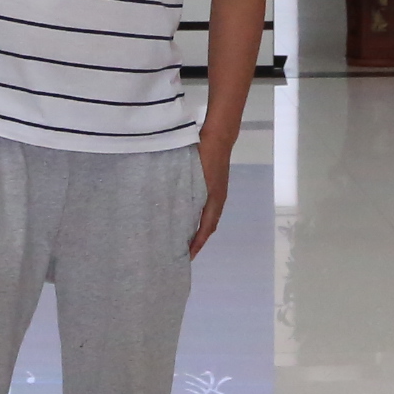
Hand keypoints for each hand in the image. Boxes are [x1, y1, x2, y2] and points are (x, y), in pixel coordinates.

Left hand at [188, 137, 231, 256]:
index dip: (197, 243)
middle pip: (208, 225)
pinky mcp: (211, 184)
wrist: (218, 137)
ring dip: (197, 227)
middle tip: (183, 251)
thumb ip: (188, 195)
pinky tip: (186, 213)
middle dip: (198, 239)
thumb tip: (175, 213)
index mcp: (214, 200)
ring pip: (206, 215)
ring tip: (183, 236)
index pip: (206, 228)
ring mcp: (216, 191)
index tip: (188, 256)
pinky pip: (205, 205)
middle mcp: (217, 199)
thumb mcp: (197, 178)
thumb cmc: (207, 157)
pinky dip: (197, 214)